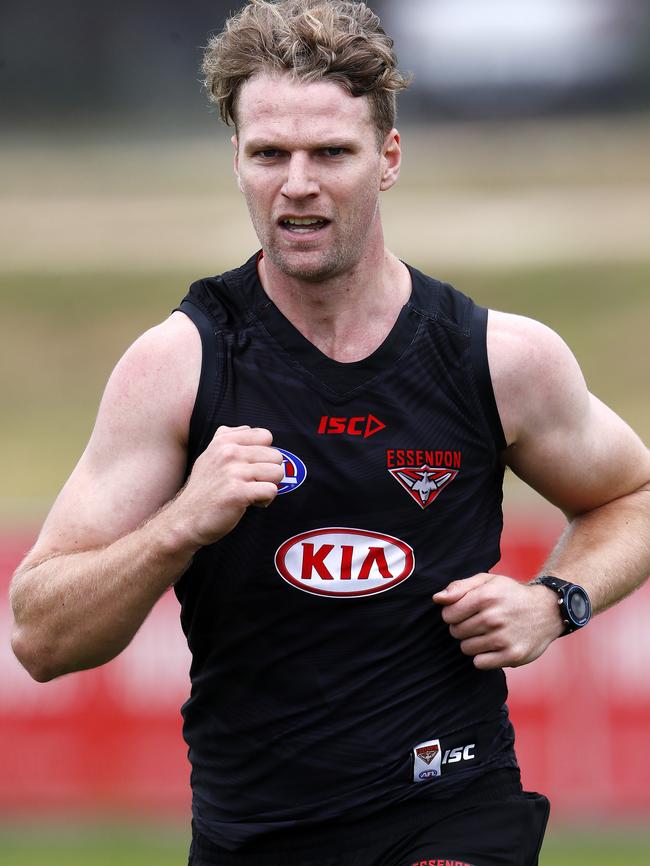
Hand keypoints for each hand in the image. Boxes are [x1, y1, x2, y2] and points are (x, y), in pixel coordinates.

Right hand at [174, 425, 284, 546]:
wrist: (186, 519)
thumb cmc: (203, 490)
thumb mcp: (209, 456)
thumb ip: (227, 439)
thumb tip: (247, 428)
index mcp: (224, 441)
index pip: (266, 436)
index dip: (264, 454)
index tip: (251, 467)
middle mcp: (229, 453)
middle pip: (276, 456)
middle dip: (269, 473)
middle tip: (251, 484)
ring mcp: (233, 472)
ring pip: (277, 472)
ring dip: (268, 486)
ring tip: (250, 492)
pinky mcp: (238, 492)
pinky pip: (271, 490)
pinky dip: (265, 500)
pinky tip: (249, 503)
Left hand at [433, 573, 563, 669]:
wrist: (547, 610)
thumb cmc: (510, 595)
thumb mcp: (487, 581)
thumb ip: (459, 587)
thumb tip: (437, 599)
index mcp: (486, 596)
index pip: (448, 614)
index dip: (452, 614)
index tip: (462, 612)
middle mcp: (494, 617)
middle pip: (456, 632)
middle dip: (461, 628)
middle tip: (478, 622)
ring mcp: (504, 638)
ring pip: (466, 648)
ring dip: (472, 642)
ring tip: (487, 633)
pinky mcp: (512, 655)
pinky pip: (480, 663)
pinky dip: (482, 656)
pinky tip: (493, 646)